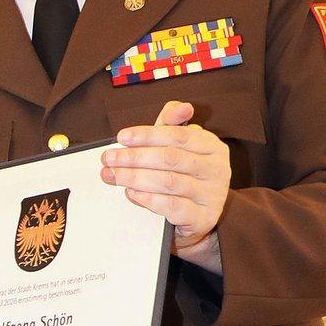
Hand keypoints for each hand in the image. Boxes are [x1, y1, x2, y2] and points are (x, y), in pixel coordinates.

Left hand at [102, 99, 227, 273]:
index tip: (122, 137)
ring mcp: (212, 195)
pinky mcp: (203, 218)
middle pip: (170, 158)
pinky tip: (131, 193)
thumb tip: (181, 107)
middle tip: (108, 158)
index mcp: (212, 146)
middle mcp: (216, 169)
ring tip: (113, 175)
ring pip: (169, 182)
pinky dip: (149, 199)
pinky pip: (173, 206)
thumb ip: (172, 126)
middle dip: (134, 158)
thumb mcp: (179, 148)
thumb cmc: (184, 176)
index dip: (147, 135)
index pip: (178, 135)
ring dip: (135, 177)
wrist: (198, 218)